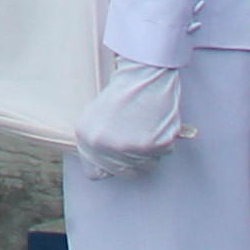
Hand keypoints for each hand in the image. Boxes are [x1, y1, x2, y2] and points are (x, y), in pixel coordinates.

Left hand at [75, 52, 193, 176]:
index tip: (112, 155)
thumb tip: (103, 170)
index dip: (105, 165)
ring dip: (147, 152)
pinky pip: (162, 155)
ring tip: (144, 127)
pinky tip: (155, 124)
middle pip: (123, 173)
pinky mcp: (156, 145)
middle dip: (129, 159)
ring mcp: (131, 148)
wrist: (143, 75)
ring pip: (145, 167)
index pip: (94, 174)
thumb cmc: (121, 94)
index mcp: (87, 138)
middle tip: (134, 137)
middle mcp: (106, 146)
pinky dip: (162, 142)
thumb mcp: (93, 118)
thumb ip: (95, 144)